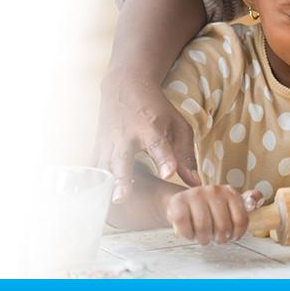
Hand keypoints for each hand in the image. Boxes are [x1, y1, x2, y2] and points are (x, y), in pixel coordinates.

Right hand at [96, 74, 198, 203]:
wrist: (125, 85)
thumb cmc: (156, 108)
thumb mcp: (177, 125)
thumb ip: (186, 155)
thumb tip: (195, 183)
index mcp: (151, 127)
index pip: (158, 145)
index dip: (164, 160)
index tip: (168, 173)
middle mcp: (127, 135)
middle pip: (123, 159)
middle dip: (121, 179)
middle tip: (120, 199)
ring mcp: (109, 141)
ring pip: (103, 166)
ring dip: (105, 185)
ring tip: (108, 205)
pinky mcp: (98, 146)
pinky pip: (94, 167)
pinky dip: (95, 182)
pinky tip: (97, 200)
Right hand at [165, 186, 258, 244]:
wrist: (180, 203)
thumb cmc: (208, 208)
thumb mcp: (229, 205)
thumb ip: (246, 202)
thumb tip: (258, 196)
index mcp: (228, 192)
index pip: (241, 220)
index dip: (236, 234)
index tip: (231, 236)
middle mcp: (213, 190)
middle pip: (222, 227)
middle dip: (219, 238)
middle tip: (214, 236)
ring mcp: (194, 195)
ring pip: (204, 229)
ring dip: (203, 238)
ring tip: (203, 235)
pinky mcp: (177, 204)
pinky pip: (186, 229)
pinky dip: (189, 236)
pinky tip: (190, 232)